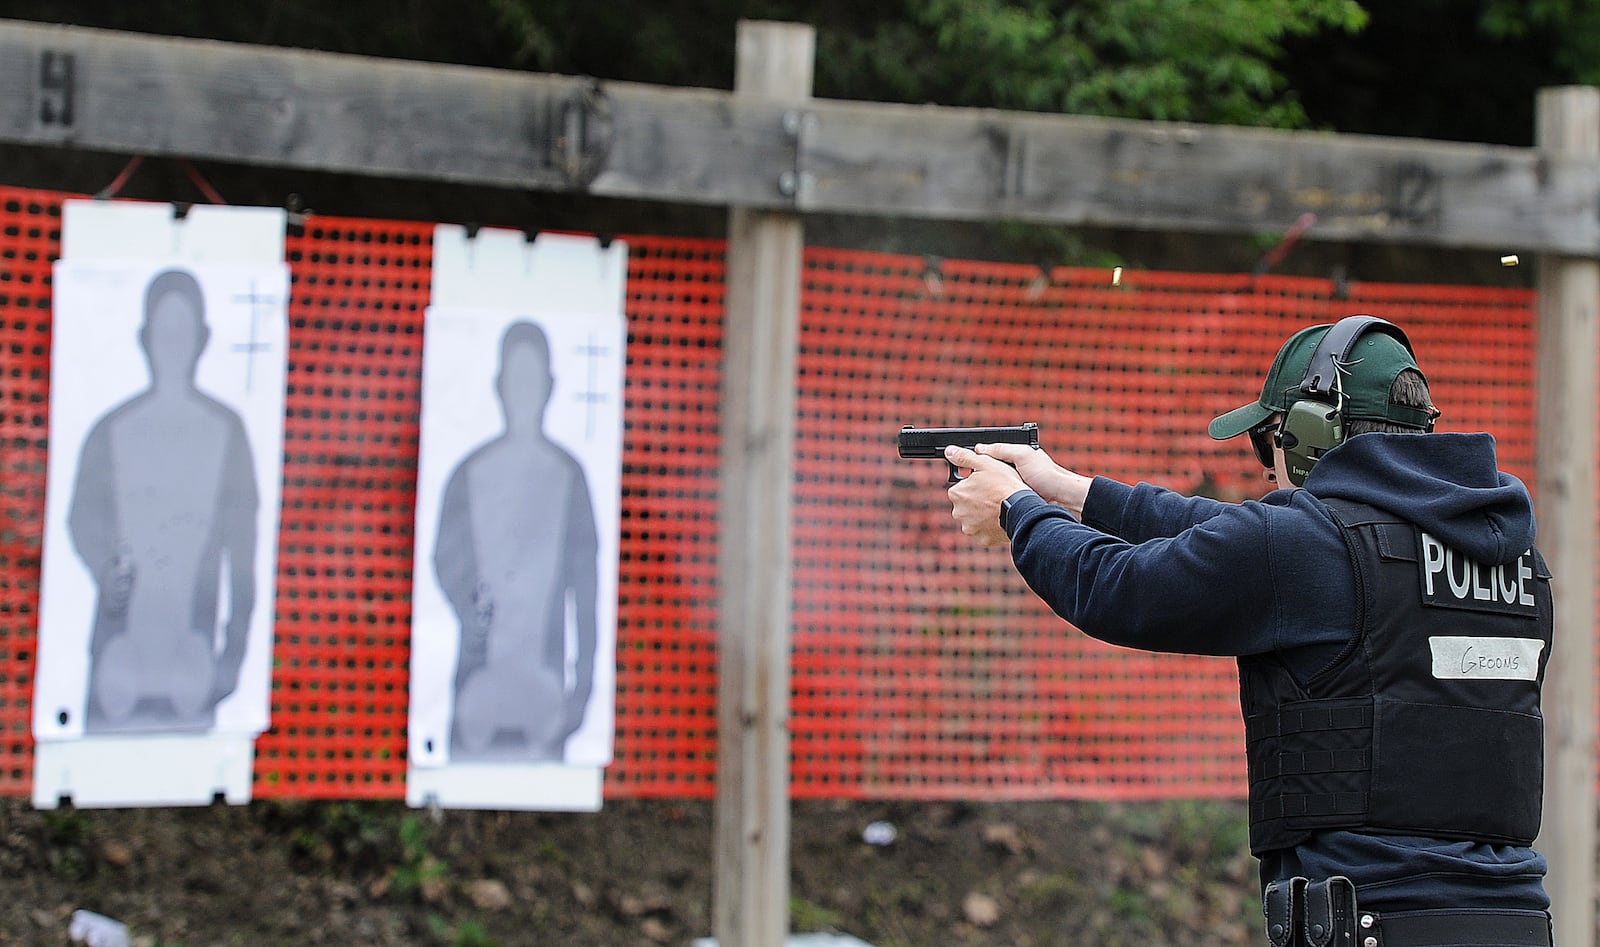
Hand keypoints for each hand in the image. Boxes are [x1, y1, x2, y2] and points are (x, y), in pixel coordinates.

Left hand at [944, 445, 1027, 546]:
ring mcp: (970, 528)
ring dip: (983, 515)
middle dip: (977, 501)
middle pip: (967, 505)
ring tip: (998, 508)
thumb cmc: (1005, 485)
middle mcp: (958, 513)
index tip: (987, 485)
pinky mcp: (982, 539)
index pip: (962, 488)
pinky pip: (984, 532)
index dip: (976, 485)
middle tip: (994, 496)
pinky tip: (1000, 520)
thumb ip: (964, 457)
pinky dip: (990, 527)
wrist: (1022, 509)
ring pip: (974, 519)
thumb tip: (949, 451)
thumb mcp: (985, 464)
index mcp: (957, 494)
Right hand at [971, 442, 1090, 515]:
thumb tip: (978, 448)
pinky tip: (984, 507)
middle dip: (976, 480)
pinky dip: (990, 505)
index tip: (960, 465)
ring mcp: (1013, 490)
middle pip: (986, 475)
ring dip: (982, 494)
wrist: (1063, 499)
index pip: (988, 458)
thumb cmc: (1047, 474)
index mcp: (1014, 459)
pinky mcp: (1015, 504)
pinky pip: (997, 504)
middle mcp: (1012, 473)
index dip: (975, 461)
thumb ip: (1001, 450)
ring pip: (989, 491)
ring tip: (973, 496)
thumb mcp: (1023, 455)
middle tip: (964, 483)